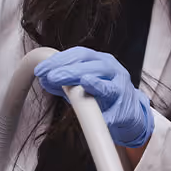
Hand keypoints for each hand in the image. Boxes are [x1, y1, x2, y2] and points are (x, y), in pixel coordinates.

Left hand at [35, 47, 153, 147]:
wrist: (129, 112)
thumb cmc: (103, 95)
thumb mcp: (83, 84)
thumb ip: (64, 82)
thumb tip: (44, 79)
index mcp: (100, 61)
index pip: (79, 54)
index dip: (59, 60)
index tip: (42, 69)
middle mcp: (113, 70)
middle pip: (92, 67)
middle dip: (70, 71)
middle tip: (52, 77)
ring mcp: (122, 90)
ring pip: (108, 86)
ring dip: (95, 85)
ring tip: (85, 83)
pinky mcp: (126, 110)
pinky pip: (115, 113)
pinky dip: (108, 116)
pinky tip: (103, 116)